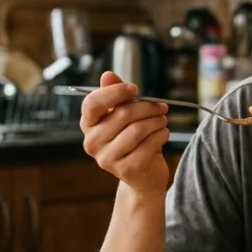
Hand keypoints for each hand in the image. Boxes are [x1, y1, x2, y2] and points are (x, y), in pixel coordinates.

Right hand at [80, 72, 171, 193]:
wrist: (143, 175)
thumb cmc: (133, 140)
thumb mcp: (124, 115)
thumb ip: (115, 95)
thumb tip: (107, 75)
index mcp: (88, 125)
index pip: (93, 103)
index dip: (115, 92)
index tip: (135, 88)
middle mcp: (92, 143)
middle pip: (122, 114)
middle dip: (147, 107)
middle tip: (161, 107)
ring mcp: (107, 158)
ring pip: (137, 129)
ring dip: (156, 121)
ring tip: (163, 121)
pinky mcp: (126, 169)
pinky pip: (148, 145)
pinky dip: (161, 135)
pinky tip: (163, 134)